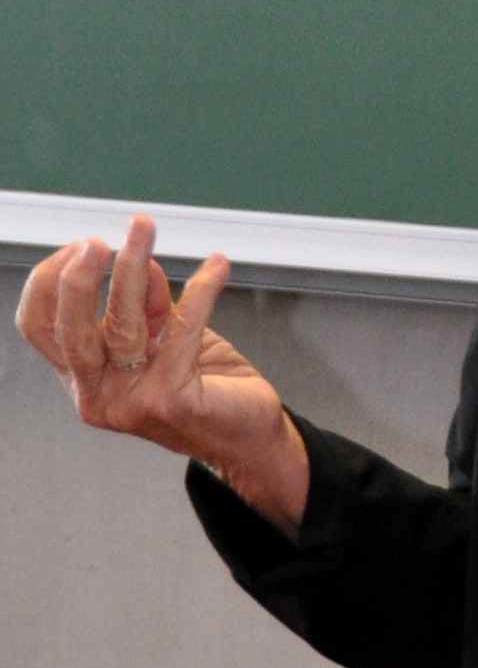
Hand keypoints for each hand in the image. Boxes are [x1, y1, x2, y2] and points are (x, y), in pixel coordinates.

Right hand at [14, 216, 308, 535]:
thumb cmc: (204, 386)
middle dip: (80, 279)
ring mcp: (131, 402)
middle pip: (70, 331)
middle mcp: (98, 395)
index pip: (40, 328)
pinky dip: (202, 288)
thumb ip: (147, 305)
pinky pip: (183, 327)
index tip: (82, 245)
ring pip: (123, 322)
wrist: (247, 437)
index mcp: (86, 377)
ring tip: (145, 230)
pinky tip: (216, 265)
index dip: (52, 282)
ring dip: (134, 265)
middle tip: (98, 241)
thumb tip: (142, 262)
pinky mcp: (169, 400)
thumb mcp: (164, 337)